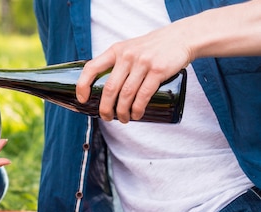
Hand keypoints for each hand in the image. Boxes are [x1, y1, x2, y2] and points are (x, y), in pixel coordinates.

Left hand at [76, 25, 191, 122]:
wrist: (182, 37)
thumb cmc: (153, 48)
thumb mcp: (130, 48)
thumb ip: (117, 63)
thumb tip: (103, 88)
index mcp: (116, 50)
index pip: (91, 68)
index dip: (83, 85)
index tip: (83, 100)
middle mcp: (126, 55)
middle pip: (109, 88)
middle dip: (105, 108)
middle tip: (107, 118)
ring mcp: (142, 62)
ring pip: (126, 94)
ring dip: (122, 112)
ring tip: (123, 120)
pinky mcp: (158, 70)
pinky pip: (143, 95)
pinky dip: (137, 109)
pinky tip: (136, 115)